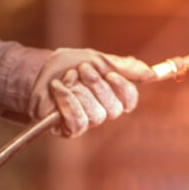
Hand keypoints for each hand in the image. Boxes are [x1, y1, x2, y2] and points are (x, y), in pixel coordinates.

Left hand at [29, 48, 154, 136]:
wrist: (37, 70)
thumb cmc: (67, 65)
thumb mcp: (96, 59)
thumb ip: (122, 66)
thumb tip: (151, 73)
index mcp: (111, 94)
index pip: (129, 100)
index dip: (123, 89)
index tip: (111, 74)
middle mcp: (101, 110)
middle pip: (114, 109)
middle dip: (97, 86)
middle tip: (82, 69)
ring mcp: (85, 122)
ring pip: (96, 115)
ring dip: (79, 92)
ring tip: (67, 78)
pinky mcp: (68, 129)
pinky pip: (77, 121)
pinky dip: (67, 101)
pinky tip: (58, 88)